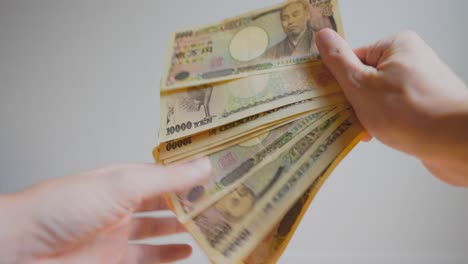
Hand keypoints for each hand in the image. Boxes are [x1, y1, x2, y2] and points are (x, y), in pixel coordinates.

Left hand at [0, 158, 210, 262]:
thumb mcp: (122, 185)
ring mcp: (119, 233)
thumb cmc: (61, 208)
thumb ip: (166, 179)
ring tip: (212, 226)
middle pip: (166, 202)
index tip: (220, 174)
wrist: (21, 249)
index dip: (191, 174)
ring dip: (184, 229)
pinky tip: (187, 253)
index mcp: (123, 179)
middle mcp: (123, 204)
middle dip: (192, 202)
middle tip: (223, 203)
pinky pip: (149, 257)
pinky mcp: (116, 260)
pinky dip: (169, 256)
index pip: (165, 174)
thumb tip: (204, 164)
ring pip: (161, 230)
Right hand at [315, 29, 467, 185]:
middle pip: (365, 78)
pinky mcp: (425, 104)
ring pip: (377, 97)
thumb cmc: (410, 112)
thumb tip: (322, 37)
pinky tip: (381, 135)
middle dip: (353, 101)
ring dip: (366, 114)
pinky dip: (383, 122)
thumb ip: (339, 61)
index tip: (332, 98)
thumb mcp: (361, 85)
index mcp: (396, 46)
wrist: (457, 144)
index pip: (353, 57)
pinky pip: (393, 109)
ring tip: (369, 129)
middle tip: (350, 117)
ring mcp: (419, 83)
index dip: (339, 80)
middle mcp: (410, 60)